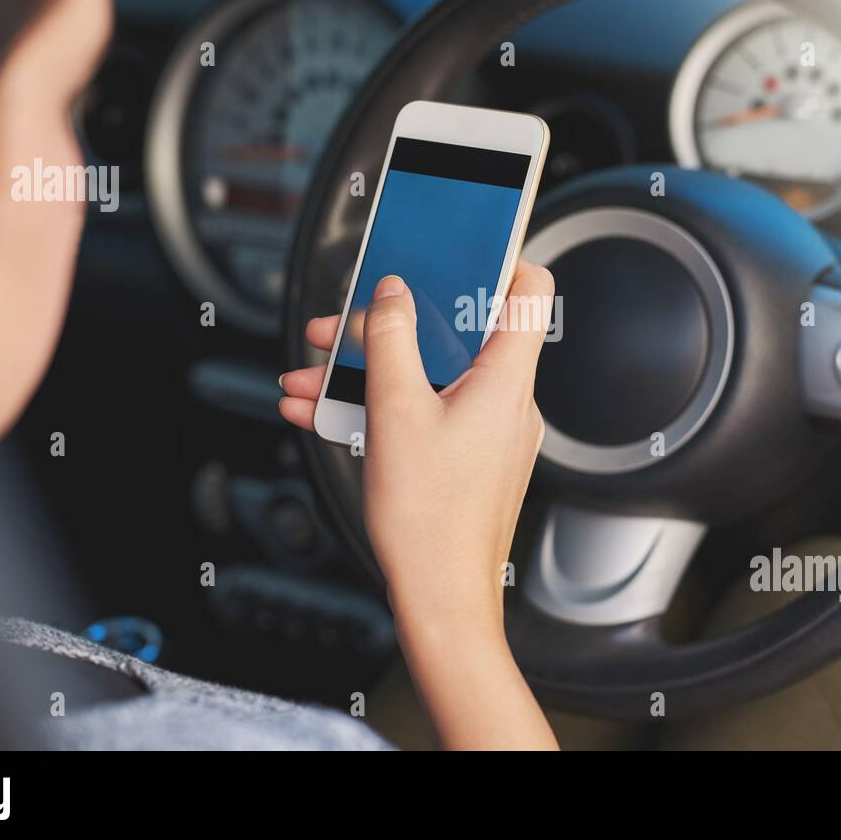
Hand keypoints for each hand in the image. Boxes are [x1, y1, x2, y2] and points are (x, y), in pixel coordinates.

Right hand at [279, 261, 557, 748]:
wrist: (440, 601)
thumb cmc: (430, 522)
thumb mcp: (394, 412)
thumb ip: (392, 340)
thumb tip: (393, 293)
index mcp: (505, 379)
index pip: (529, 289)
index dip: (498, 256)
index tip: (458, 240)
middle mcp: (507, 400)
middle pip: (458, 331)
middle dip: (391, 323)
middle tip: (342, 323)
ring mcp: (489, 431)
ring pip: (430, 374)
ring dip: (369, 369)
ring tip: (311, 377)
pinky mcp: (468, 457)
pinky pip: (426, 411)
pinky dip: (381, 406)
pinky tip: (324, 412)